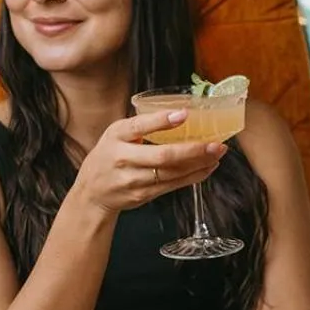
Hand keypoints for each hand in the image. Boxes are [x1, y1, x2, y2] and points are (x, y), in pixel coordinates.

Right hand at [72, 108, 223, 215]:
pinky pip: (173, 186)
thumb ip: (142, 125)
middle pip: (162, 156)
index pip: (139, 126)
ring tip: (217, 153)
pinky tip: (207, 167)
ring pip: (172, 173)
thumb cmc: (109, 156)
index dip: (162, 121)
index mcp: (116, 136)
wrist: (92, 193)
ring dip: (199, 164)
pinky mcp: (143, 195)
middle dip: (193, 150)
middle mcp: (123, 158)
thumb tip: (181, 114)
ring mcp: (133, 180)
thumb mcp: (117, 133)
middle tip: (216, 143)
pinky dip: (193, 177)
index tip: (184, 114)